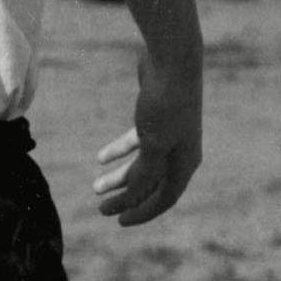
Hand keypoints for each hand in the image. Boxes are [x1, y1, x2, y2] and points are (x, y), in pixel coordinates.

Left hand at [94, 54, 201, 225]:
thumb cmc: (165, 105)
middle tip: (101, 208)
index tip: (117, 221)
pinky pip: (138, 142)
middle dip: (126, 198)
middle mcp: (181, 152)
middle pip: (151, 185)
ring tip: (96, 187)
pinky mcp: (157, 116)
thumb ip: (144, 176)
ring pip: (143, 164)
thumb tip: (132, 199)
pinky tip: (101, 158)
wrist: (172, 60)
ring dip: (120, 177)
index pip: (163, 199)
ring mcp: (170, 134)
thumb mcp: (153, 147)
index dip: (140, 212)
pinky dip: (120, 151)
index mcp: (185, 164)